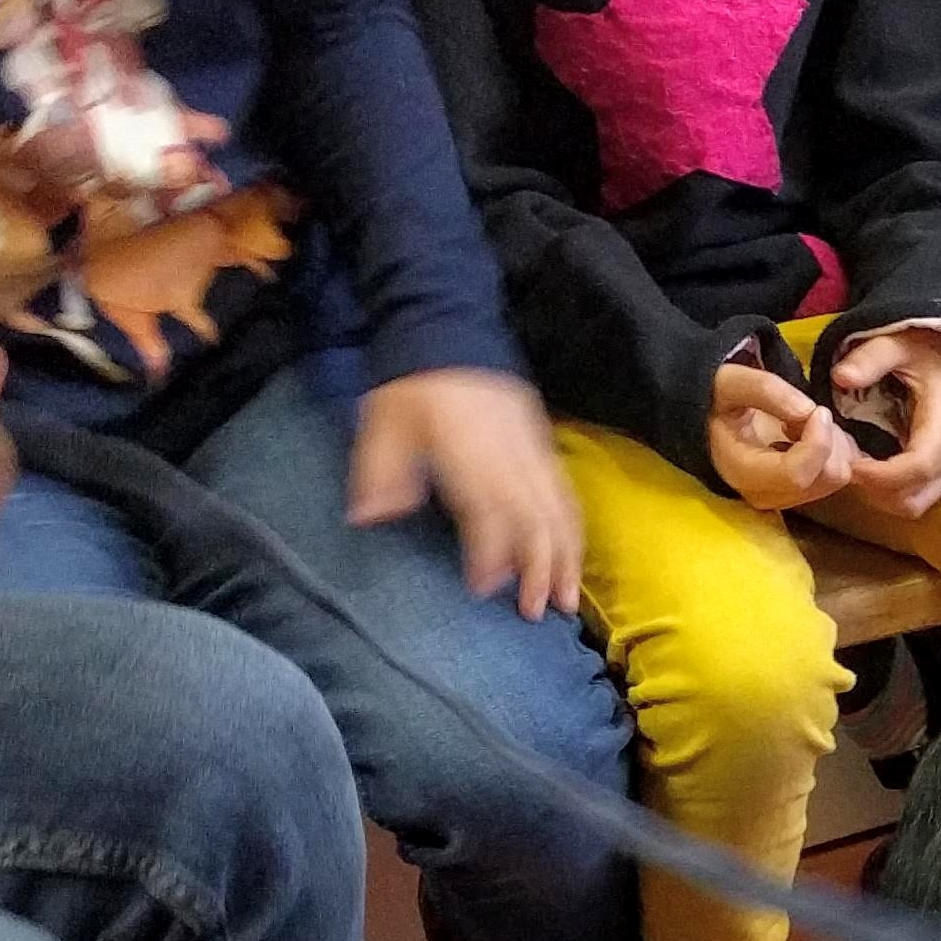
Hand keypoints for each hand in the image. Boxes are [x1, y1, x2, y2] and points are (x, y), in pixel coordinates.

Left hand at [353, 368, 581, 620]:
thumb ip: (379, 473)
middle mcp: (509, 456)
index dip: (491, 555)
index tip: (485, 590)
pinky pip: (567, 495)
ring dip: (567, 557)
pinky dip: (573, 530)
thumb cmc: (412, 382)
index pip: (489, 512)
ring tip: (568, 599)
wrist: (448, 326)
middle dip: (542, 570)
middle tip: (539, 613)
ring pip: (560, 511)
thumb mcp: (382, 423)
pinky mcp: (542, 445)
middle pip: (537, 520)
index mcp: (469, 453)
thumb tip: (368, 519)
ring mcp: (532, 450)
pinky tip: (571, 554)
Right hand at [707, 360, 854, 516]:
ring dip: (832, 442)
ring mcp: (786, 499)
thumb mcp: (730, 383)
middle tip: (807, 413)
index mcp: (743, 472)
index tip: (817, 410)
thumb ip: (766, 390)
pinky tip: (807, 435)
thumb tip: (809, 411)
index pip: (798, 474)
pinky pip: (837, 476)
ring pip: (837, 477)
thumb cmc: (716, 401)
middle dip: (828, 438)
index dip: (819, 441)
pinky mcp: (800, 494)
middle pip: (827, 477)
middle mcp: (767, 495)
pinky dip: (834, 451)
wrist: (706, 422)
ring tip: (801, 423)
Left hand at [828, 325, 940, 524]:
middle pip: (914, 498)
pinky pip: (917, 498)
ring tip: (855, 466)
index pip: (918, 467)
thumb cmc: (928, 347)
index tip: (849, 462)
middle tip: (846, 463)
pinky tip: (869, 468)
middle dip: (875, 491)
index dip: (880, 475)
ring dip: (880, 496)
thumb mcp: (896, 342)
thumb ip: (869, 358)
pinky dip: (889, 493)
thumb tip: (840, 377)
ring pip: (915, 505)